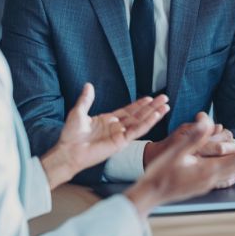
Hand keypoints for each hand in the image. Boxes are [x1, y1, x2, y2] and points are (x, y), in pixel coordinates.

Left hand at [41, 83, 168, 188]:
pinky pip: (137, 131)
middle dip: (152, 107)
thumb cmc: (71, 135)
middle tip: (164, 98)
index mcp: (108, 121)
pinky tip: (156, 116)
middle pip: (138, 115)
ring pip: (141, 122)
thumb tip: (88, 85)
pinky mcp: (121, 142)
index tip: (150, 97)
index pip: (128, 111)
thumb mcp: (78, 112)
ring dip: (154, 114)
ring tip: (165, 106)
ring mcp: (120, 135)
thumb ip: (86, 99)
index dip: (139, 104)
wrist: (68, 151)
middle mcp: (116, 128)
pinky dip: (148, 123)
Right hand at [125, 113, 234, 217]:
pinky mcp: (202, 185)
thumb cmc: (160, 173)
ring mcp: (207, 184)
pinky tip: (233, 165)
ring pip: (233, 171)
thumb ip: (194, 137)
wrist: (150, 194)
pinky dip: (233, 167)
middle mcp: (211, 179)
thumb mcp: (176, 151)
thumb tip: (207, 121)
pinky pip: (224, 177)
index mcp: (206, 171)